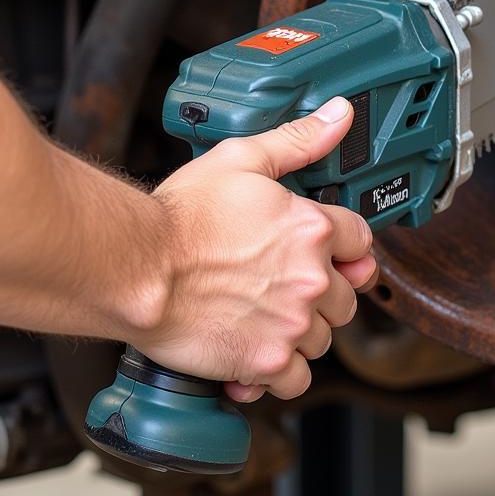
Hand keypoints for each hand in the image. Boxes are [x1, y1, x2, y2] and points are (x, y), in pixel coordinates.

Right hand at [128, 96, 376, 402]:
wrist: (132, 267)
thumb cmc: (179, 217)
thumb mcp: (241, 159)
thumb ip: (298, 140)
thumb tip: (339, 115)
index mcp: (313, 228)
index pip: (362, 242)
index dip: (345, 249)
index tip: (327, 255)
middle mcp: (311, 278)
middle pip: (347, 296)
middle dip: (321, 294)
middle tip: (281, 287)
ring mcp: (291, 323)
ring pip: (323, 338)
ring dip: (299, 332)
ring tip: (262, 317)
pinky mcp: (266, 362)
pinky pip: (296, 380)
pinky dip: (278, 373)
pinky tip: (254, 355)